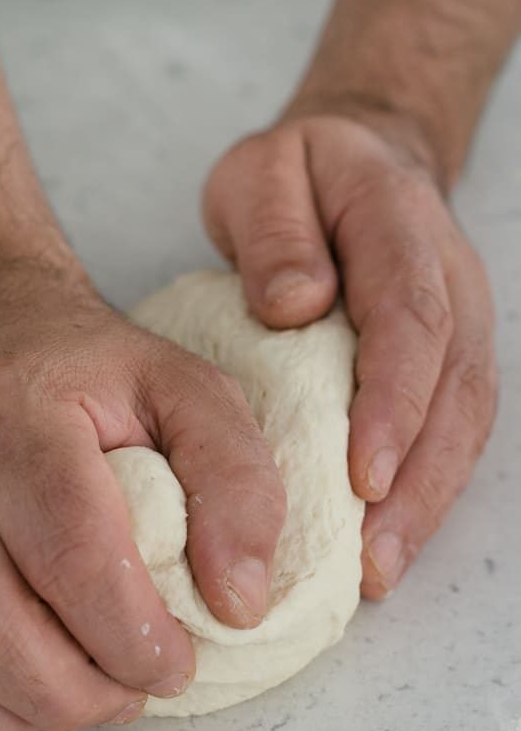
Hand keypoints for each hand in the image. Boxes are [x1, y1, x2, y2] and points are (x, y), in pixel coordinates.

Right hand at [0, 261, 284, 730]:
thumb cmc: (87, 374)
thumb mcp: (189, 393)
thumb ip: (236, 484)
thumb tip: (237, 604)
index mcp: (18, 419)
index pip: (71, 554)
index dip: (130, 636)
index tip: (175, 664)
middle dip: (70, 696)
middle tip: (124, 694)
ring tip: (65, 701)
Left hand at [203, 109, 496, 597]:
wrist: (360, 160)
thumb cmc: (301, 175)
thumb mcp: (264, 173)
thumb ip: (275, 231)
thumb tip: (295, 304)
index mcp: (400, 227)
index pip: (411, 321)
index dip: (394, 403)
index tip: (363, 475)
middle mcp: (449, 281)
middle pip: (455, 389)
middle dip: (418, 481)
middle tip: (371, 557)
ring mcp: (460, 323)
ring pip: (466, 422)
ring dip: (428, 502)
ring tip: (380, 570)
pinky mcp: (450, 360)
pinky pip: (452, 431)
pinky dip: (425, 490)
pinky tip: (389, 541)